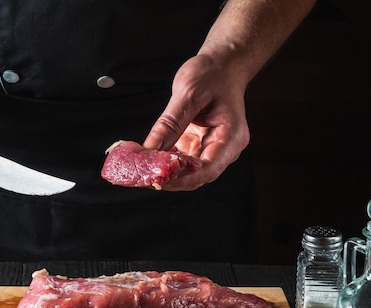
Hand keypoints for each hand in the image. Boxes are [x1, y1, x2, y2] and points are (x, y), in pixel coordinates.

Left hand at [142, 54, 249, 190]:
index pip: (208, 169)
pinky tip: (146, 159)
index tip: (158, 180)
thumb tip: (151, 149)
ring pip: (187, 172)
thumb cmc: (213, 74)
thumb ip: (169, 123)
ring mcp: (211, 149)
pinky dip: (164, 162)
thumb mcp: (188, 93)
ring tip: (140, 169)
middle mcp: (224, 148)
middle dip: (169, 179)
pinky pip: (181, 161)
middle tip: (141, 176)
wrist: (222, 66)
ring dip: (164, 173)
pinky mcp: (198, 146)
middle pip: (197, 176)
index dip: (182, 179)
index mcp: (230, 136)